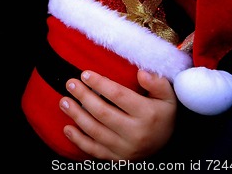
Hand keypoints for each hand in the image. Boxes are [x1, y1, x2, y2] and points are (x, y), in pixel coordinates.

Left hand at [59, 69, 176, 160]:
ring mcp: (125, 149)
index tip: (85, 74)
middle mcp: (136, 133)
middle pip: (104, 113)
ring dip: (76, 116)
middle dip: (84, 97)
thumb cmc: (162, 113)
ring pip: (96, 132)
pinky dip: (79, 140)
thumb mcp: (168, 96)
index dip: (100, 84)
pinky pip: (94, 151)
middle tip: (70, 83)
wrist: (166, 143)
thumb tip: (141, 73)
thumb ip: (157, 83)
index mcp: (147, 114)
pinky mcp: (117, 159)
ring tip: (63, 101)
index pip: (119, 96)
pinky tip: (67, 128)